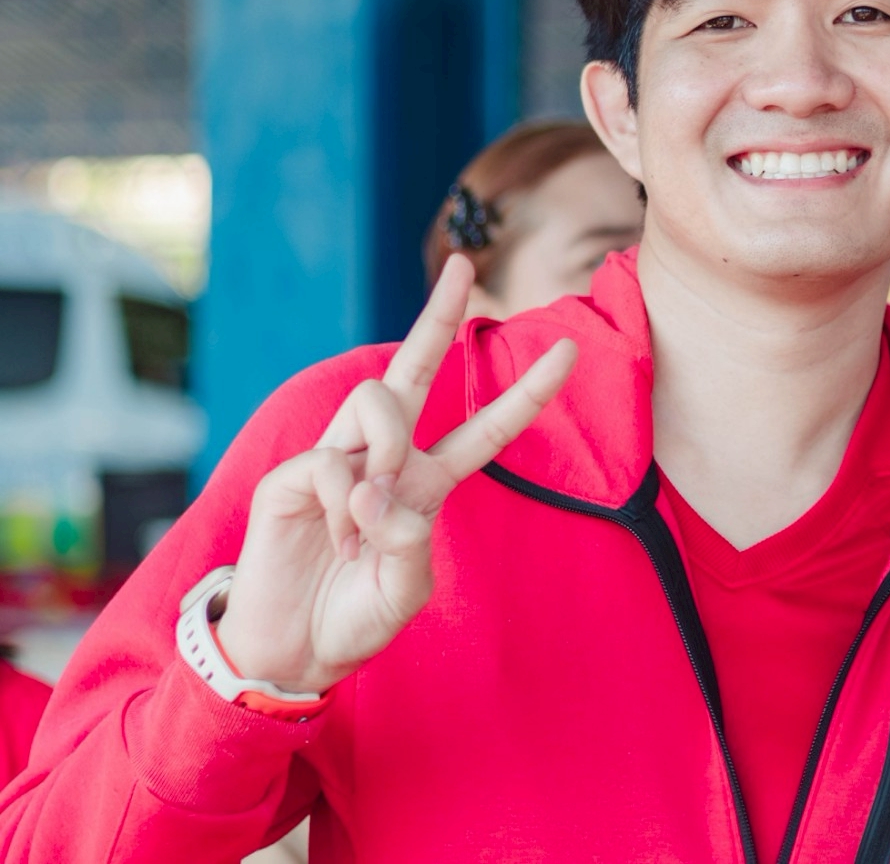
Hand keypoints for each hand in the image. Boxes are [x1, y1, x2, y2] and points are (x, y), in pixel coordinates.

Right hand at [214, 255, 575, 693]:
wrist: (291, 654)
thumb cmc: (354, 620)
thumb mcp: (405, 590)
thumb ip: (409, 540)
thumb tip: (375, 488)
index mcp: (426, 482)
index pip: (486, 428)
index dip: (527, 392)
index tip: (570, 349)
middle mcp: (384, 459)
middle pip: (413, 370)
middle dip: (437, 313)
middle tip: (463, 263)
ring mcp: (336, 461)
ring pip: (377, 401)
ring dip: (386, 449)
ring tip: (367, 516)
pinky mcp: (292, 476)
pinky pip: (333, 462)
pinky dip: (345, 505)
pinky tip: (336, 539)